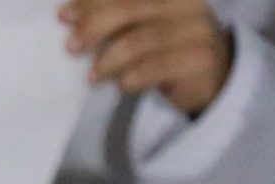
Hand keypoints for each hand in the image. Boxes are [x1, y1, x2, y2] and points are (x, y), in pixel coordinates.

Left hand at [61, 0, 233, 115]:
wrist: (210, 76)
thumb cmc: (165, 48)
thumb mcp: (142, 26)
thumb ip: (117, 17)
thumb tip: (69, 16)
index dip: (93, 1)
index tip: (63, 16)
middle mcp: (186, 4)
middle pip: (131, 8)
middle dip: (94, 26)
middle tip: (71, 47)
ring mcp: (197, 30)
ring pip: (141, 40)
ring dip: (109, 60)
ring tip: (93, 76)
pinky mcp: (200, 59)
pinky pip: (157, 67)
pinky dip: (133, 77)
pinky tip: (122, 84)